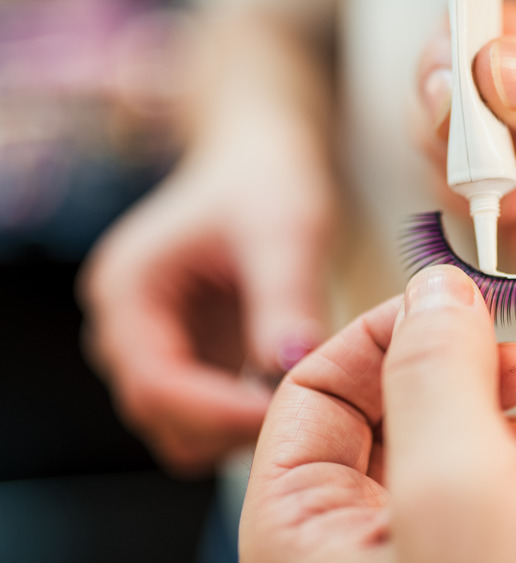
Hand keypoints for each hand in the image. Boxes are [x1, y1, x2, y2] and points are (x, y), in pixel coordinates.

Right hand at [79, 130, 335, 475]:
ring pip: (183, 428)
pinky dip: (246, 415)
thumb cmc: (264, 185)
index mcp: (127, 291)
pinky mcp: (188, 360)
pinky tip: (291, 390)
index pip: (154, 383)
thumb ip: (284, 299)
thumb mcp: (284, 233)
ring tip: (301, 395)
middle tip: (303, 410)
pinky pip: (208, 415)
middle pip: (161, 417)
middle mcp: (125, 329)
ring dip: (238, 427)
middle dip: (229, 424)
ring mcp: (154, 349)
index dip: (217, 411)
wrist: (259, 167)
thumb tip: (290, 366)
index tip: (281, 414)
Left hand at [240, 265, 515, 562]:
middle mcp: (331, 542)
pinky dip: (498, 447)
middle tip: (500, 339)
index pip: (309, 391)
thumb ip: (434, 377)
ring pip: (419, 440)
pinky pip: (455, 480)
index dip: (383, 332)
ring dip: (476, 397)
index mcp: (296, 530)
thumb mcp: (458, 487)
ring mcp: (390, 552)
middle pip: (368, 410)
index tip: (453, 299)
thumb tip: (435, 290)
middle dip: (439, 361)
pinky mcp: (448, 556)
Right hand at [418, 0, 515, 345]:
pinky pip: (465, 190)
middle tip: (457, 107)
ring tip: (488, 168)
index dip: (479, 14)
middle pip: (465, 50)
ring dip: (451, 140)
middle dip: (450, 75)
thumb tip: (498, 71)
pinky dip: (466, 196)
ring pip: (450, 120)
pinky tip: (503, 205)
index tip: (470, 43)